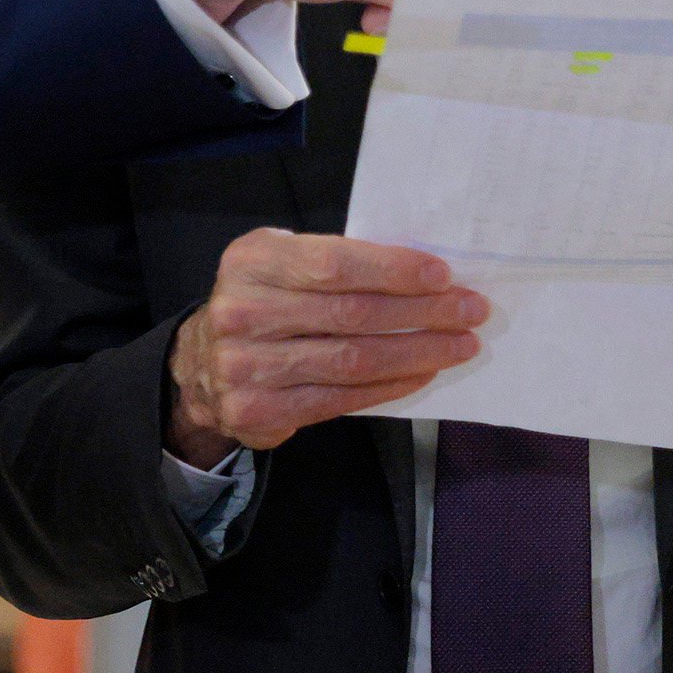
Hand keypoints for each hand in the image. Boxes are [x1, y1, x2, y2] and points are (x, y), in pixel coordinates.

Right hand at [168, 228, 486, 462]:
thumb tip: (420, 274)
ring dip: (417, 352)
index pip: (333, 264)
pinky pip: (341, 399)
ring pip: (352, 361)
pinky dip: (390, 386)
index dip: (393, 271)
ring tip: (460, 345)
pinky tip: (423, 373)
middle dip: (421, 312)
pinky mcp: (261, 411)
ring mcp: (247, 367)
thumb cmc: (262, 303)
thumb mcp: (280, 263)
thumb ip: (333, 262)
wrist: (201, 367)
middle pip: (350, 314)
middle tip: (470, 311)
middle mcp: (243, 312)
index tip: (443, 276)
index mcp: (251, 262)